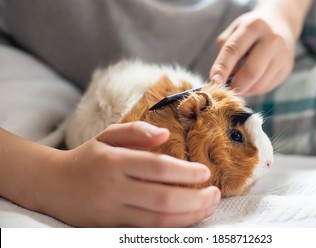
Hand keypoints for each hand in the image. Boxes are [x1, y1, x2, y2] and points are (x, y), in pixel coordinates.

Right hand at [38, 122, 219, 226]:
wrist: (52, 184)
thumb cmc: (88, 157)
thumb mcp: (108, 135)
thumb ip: (136, 131)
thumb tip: (165, 135)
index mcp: (115, 161)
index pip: (158, 168)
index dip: (186, 172)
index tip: (206, 173)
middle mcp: (114, 188)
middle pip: (163, 199)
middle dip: (195, 199)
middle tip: (215, 193)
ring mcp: (111, 212)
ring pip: (157, 221)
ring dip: (189, 216)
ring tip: (208, 207)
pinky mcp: (109, 228)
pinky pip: (146, 231)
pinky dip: (171, 228)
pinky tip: (187, 219)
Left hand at [210, 9, 294, 95]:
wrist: (281, 22)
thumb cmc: (250, 30)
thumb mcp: (234, 31)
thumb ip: (225, 50)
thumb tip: (224, 77)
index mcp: (254, 26)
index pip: (234, 49)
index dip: (222, 67)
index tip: (214, 81)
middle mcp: (272, 39)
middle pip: (252, 71)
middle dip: (236, 86)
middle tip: (225, 90)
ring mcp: (283, 55)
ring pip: (259, 84)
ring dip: (244, 89)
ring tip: (238, 83)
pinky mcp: (287, 68)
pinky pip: (266, 87)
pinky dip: (253, 89)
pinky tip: (251, 81)